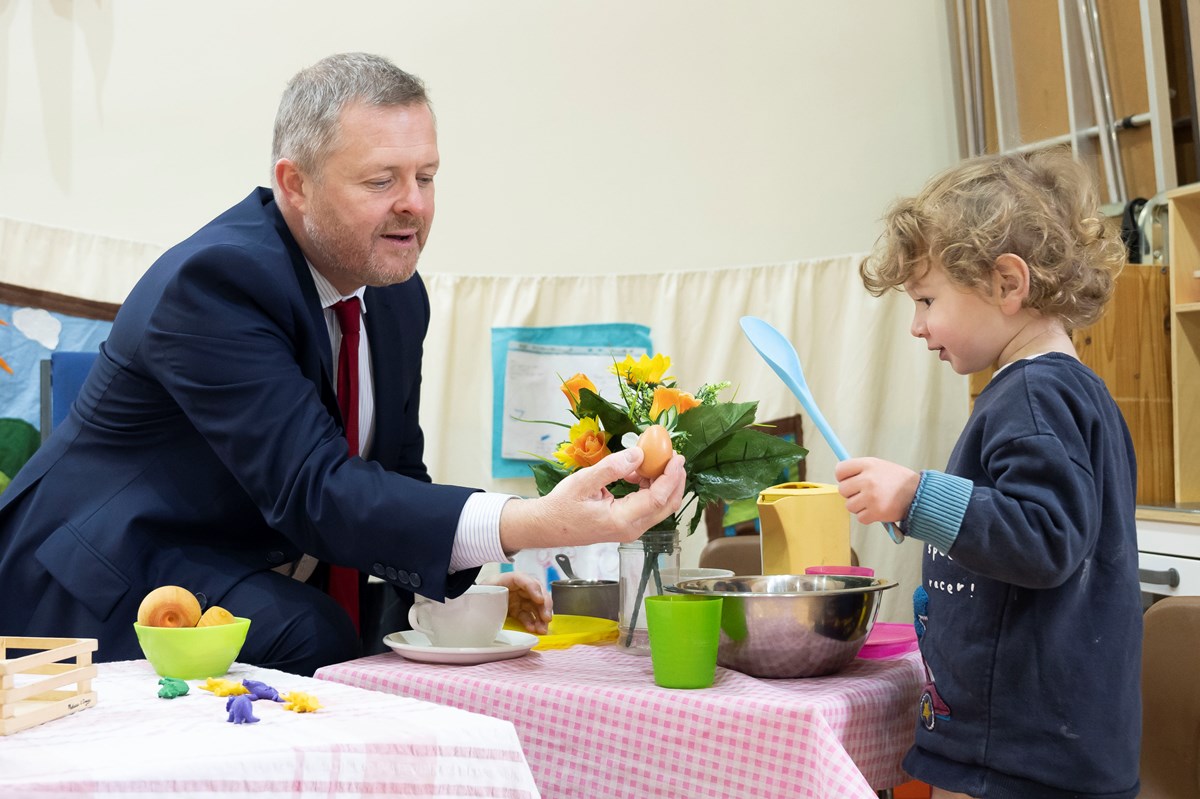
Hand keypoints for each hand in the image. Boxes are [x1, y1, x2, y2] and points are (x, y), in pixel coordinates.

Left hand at [484, 571, 551, 633]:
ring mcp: (520, 598)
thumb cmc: (478, 595)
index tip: (539, 599)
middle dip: (544, 605)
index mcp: (507, 579)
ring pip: (536, 605)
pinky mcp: (519, 610)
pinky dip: (533, 623)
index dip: (533, 588)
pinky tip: (533, 629)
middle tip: (547, 618)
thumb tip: (494, 608)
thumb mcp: (482, 594)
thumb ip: (488, 597)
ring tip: (542, 629)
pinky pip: (529, 615)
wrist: (474, 604)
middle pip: (536, 591)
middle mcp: (517, 587)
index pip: (523, 579)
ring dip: (542, 617)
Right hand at [499, 447, 686, 552]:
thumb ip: (612, 468)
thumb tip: (638, 454)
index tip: (677, 457)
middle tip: (675, 457)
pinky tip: (637, 474)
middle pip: (666, 505)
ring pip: (660, 507)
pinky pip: (648, 507)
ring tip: (653, 461)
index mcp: (621, 520)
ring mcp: (630, 530)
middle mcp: (631, 529)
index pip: (657, 498)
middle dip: (675, 480)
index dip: (671, 477)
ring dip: (662, 483)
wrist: (548, 527)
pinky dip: (650, 488)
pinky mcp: (627, 526)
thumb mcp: (583, 481)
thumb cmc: (562, 506)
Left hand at [834, 457, 919, 526]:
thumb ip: (860, 470)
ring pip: (849, 506)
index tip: (850, 481)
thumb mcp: (880, 466)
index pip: (840, 470)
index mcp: (868, 464)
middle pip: (842, 490)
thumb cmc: (898, 481)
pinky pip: (860, 518)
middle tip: (864, 493)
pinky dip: (868, 517)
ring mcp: (871, 496)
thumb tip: (839, 476)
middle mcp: (868, 479)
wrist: (920, 495)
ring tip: (874, 501)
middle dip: (851, 494)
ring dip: (859, 507)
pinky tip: (879, 510)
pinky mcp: (876, 512)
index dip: (843, 477)